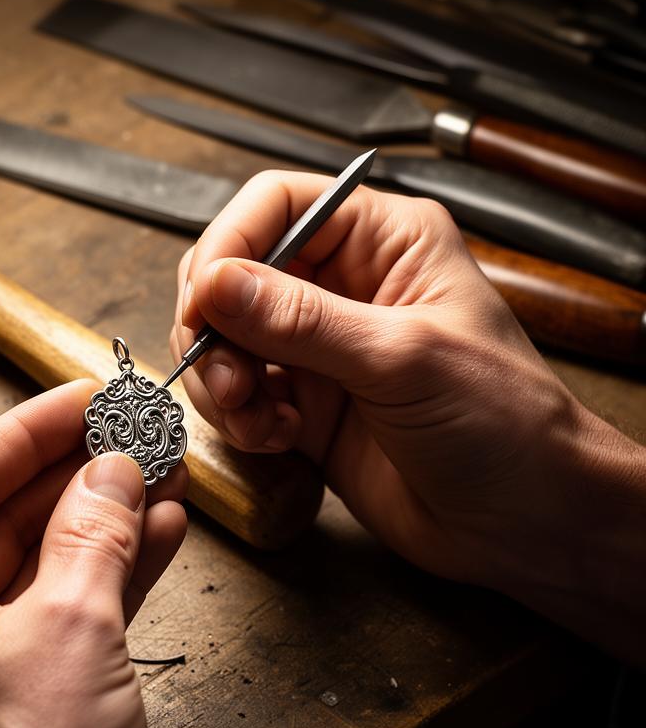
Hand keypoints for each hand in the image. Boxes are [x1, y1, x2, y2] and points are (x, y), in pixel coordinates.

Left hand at [0, 380, 186, 727]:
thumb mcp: (74, 622)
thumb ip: (93, 529)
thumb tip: (114, 470)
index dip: (32, 429)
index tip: (85, 398)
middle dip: (75, 477)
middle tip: (132, 437)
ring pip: (30, 564)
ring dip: (97, 523)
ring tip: (157, 478)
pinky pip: (46, 610)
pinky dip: (98, 575)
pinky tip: (154, 537)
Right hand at [173, 171, 645, 662]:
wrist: (522, 520)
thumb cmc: (503, 422)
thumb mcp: (401, 358)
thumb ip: (301, 321)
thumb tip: (216, 284)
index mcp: (383, 242)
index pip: (277, 207)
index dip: (229, 245)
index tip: (204, 301)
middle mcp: (343, 286)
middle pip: (233, 274)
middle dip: (214, 325)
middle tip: (225, 374)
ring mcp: (318, 347)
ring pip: (224, 338)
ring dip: (221, 380)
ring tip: (253, 415)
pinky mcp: (302, 403)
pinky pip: (236, 395)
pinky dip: (238, 418)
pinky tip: (277, 438)